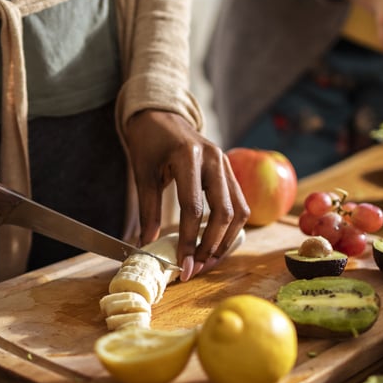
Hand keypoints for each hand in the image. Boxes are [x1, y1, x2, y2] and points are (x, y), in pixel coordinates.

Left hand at [121, 110, 249, 281]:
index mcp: (189, 157)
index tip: (183, 265)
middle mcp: (215, 159)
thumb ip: (148, 210)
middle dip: (211, 246)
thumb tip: (148, 245)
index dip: (189, 241)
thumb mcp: (143, 174)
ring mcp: (227, 164)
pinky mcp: (230, 171)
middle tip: (196, 268)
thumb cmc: (150, 142)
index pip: (194, 209)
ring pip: (239, 211)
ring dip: (225, 240)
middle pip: (223, 213)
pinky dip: (231, 228)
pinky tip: (216, 243)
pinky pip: (239, 204)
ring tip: (207, 260)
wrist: (162, 115)